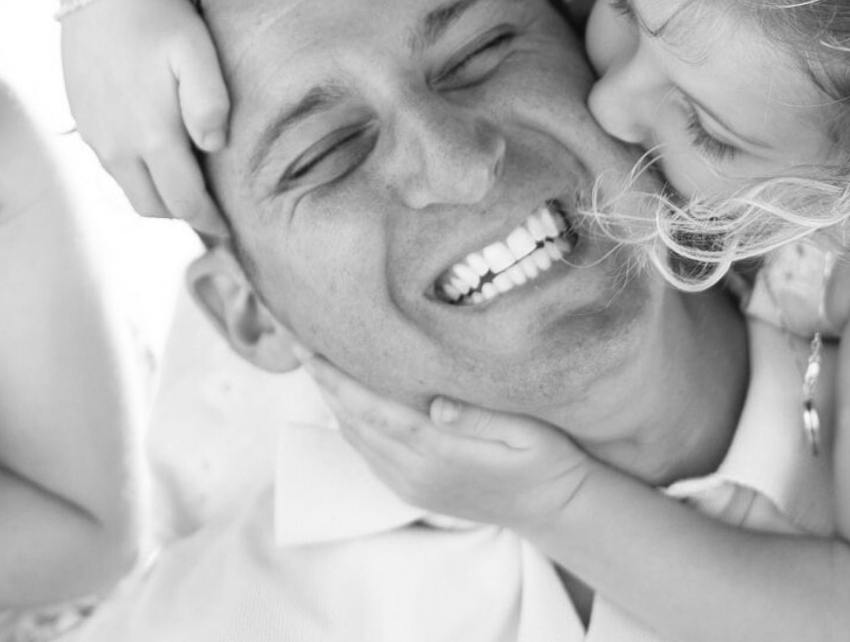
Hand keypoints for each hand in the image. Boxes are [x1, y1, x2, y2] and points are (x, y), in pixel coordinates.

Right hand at [58, 0, 229, 235]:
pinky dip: (135, 172)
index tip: (228, 229)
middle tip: (208, 210)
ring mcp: (95, 136)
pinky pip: (110, 165)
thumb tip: (215, 147)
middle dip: (181, 215)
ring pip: (128, 188)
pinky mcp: (81, 122)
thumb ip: (210, 103)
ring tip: (182, 182)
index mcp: (152, 136)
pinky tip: (151, 152)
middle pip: (152, 207)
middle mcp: (118, 147)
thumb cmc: (157, 17)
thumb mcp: (196, 52)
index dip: (209, 221)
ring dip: (156, 194)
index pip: (184, 201)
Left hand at [298, 344, 593, 529]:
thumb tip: (437, 403)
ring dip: (330, 399)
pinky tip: (342, 396)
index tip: (306, 348)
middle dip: (321, 380)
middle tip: (294, 339)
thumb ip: (482, 416)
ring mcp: (409, 484)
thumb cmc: (547, 460)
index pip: (372, 409)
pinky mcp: (410, 490)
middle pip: (352, 420)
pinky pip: (367, 452)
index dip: (335, 378)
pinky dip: (348, 420)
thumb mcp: (528, 434)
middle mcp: (415, 471)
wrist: (555, 510)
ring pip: (354, 436)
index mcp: (439, 452)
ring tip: (311, 359)